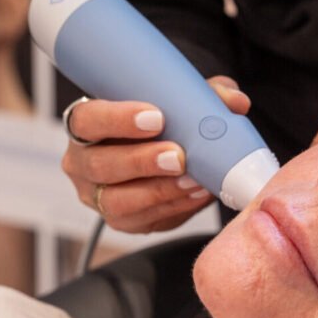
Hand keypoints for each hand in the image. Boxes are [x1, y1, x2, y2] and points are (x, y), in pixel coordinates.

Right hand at [61, 76, 250, 232]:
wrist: (157, 153)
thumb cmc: (158, 122)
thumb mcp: (175, 101)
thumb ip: (202, 95)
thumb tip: (236, 101)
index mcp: (84, 125)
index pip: (87, 120)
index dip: (117, 119)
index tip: (156, 118)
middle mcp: (81, 163)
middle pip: (100, 165)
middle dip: (142, 162)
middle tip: (178, 156)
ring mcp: (97, 197)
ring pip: (118, 201)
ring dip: (161, 191)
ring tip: (194, 180)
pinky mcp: (122, 222)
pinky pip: (144, 220)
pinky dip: (175, 207)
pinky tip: (197, 195)